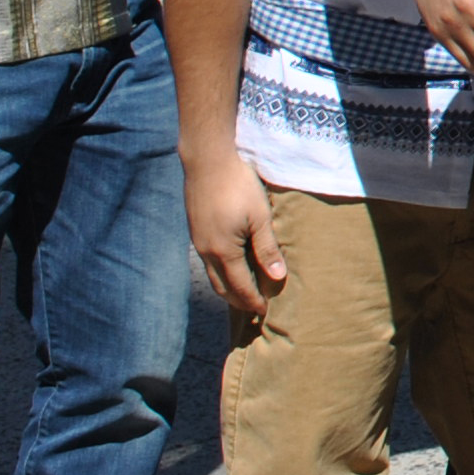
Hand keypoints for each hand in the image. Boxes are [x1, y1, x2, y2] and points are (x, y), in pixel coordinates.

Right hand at [184, 146, 288, 317]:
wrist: (207, 162)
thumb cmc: (237, 186)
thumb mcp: (260, 217)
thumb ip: (268, 248)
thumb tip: (277, 278)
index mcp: (223, 252)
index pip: (240, 288)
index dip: (253, 301)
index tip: (265, 312)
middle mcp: (206, 253)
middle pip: (222, 288)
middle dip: (239, 301)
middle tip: (255, 310)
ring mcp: (198, 243)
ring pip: (213, 276)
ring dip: (228, 289)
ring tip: (244, 294)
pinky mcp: (196, 231)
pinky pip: (208, 262)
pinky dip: (221, 273)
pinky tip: (231, 267)